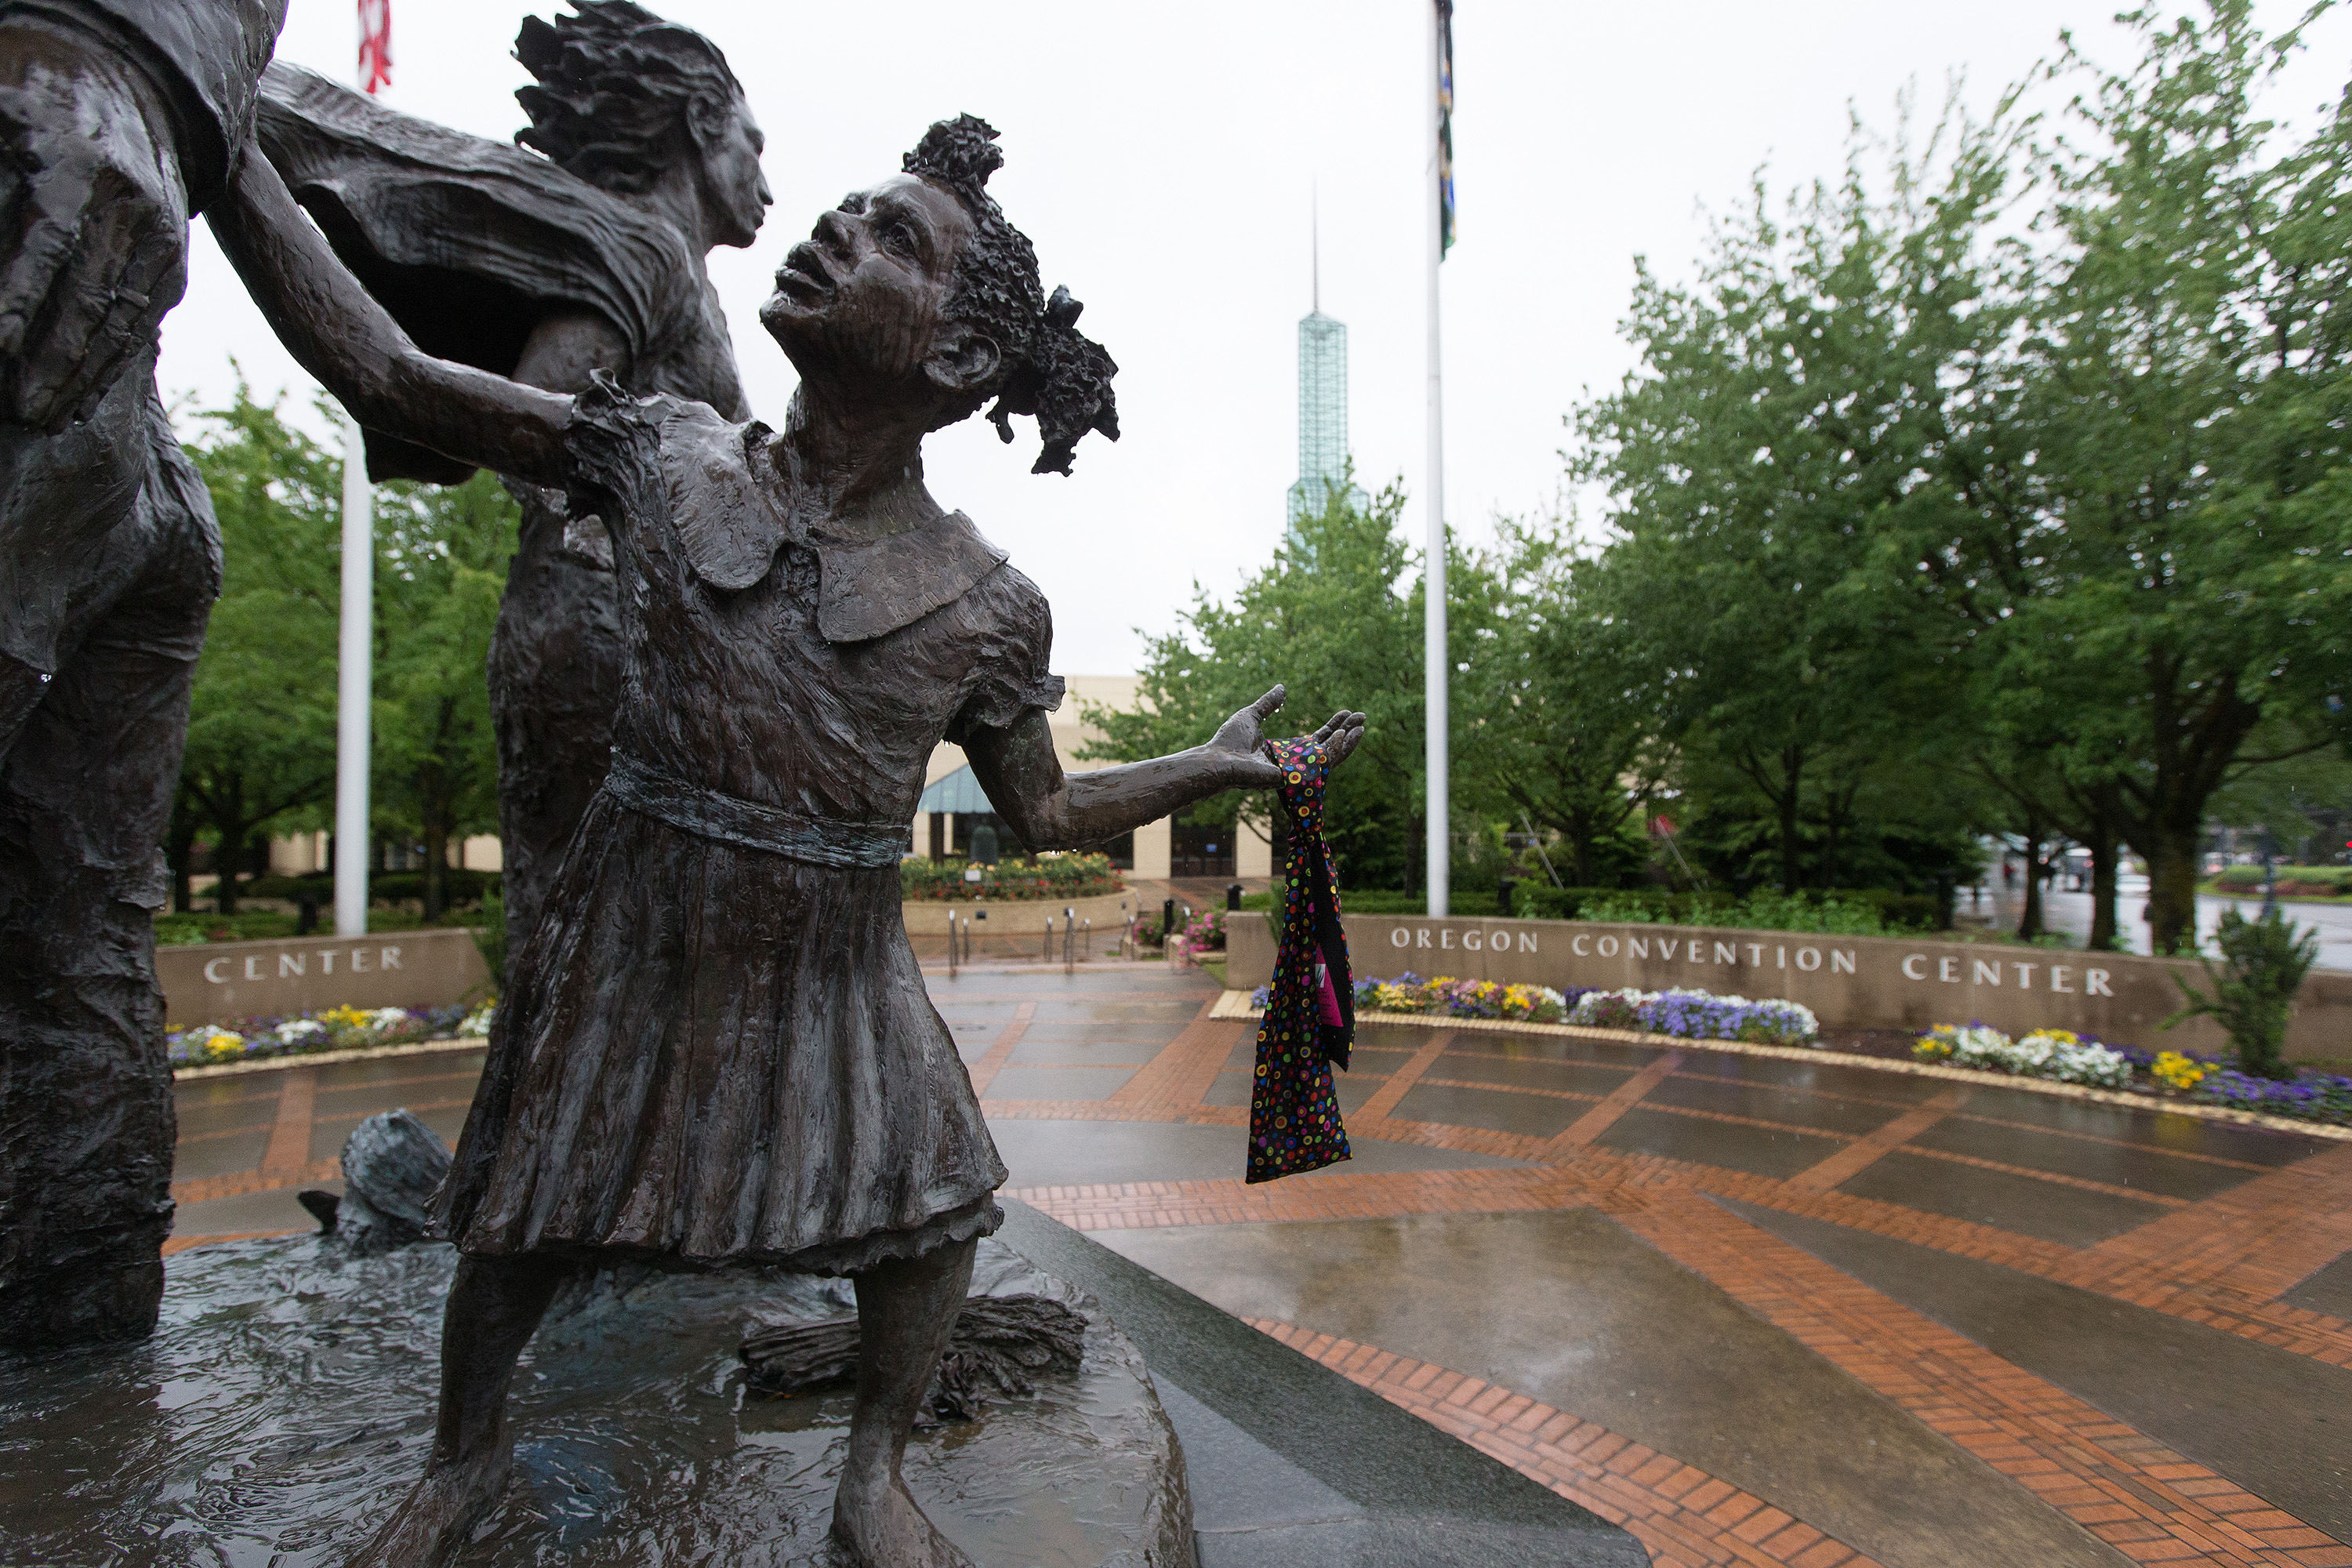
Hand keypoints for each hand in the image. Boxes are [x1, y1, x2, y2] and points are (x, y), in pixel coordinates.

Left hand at [0, 36, 188, 430]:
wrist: (121, 78)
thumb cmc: (30, 96)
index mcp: (77, 161)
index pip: (48, 241)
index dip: (22, 298)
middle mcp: (128, 201)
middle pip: (89, 293)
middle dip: (51, 360)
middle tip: (19, 410)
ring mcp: (157, 233)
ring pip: (120, 317)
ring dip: (80, 376)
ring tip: (44, 418)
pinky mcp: (170, 257)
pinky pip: (140, 321)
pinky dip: (109, 365)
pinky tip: (80, 400)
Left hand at [1206, 686, 1367, 787]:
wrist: (1218, 758)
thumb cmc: (1229, 741)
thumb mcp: (1252, 715)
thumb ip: (1269, 704)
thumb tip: (1283, 688)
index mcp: (1287, 751)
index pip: (1317, 739)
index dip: (1333, 726)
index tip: (1347, 713)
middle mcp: (1294, 763)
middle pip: (1328, 748)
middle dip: (1347, 734)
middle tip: (1363, 719)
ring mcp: (1296, 772)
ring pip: (1329, 759)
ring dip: (1346, 744)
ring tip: (1361, 728)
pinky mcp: (1294, 777)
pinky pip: (1319, 765)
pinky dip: (1333, 751)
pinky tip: (1343, 736)